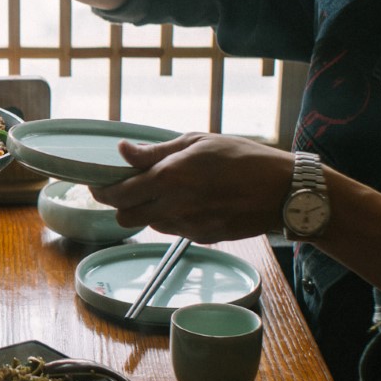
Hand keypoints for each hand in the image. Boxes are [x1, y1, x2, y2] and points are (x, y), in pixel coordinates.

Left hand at [92, 133, 294, 243]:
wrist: (283, 191)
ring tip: (165, 191)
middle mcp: (173, 207)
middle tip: (126, 189)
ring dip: (146, 211)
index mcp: (168, 178)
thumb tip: (123, 150)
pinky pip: (173, 230)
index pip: (117, 194)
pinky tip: (189, 201)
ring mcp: (187, 226)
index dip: (101, 190)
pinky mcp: (202, 238)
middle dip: (119, 204)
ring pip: (148, 225)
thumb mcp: (198, 142)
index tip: (97, 184)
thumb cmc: (243, 158)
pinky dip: (171, 218)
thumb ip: (156, 151)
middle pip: (124, 217)